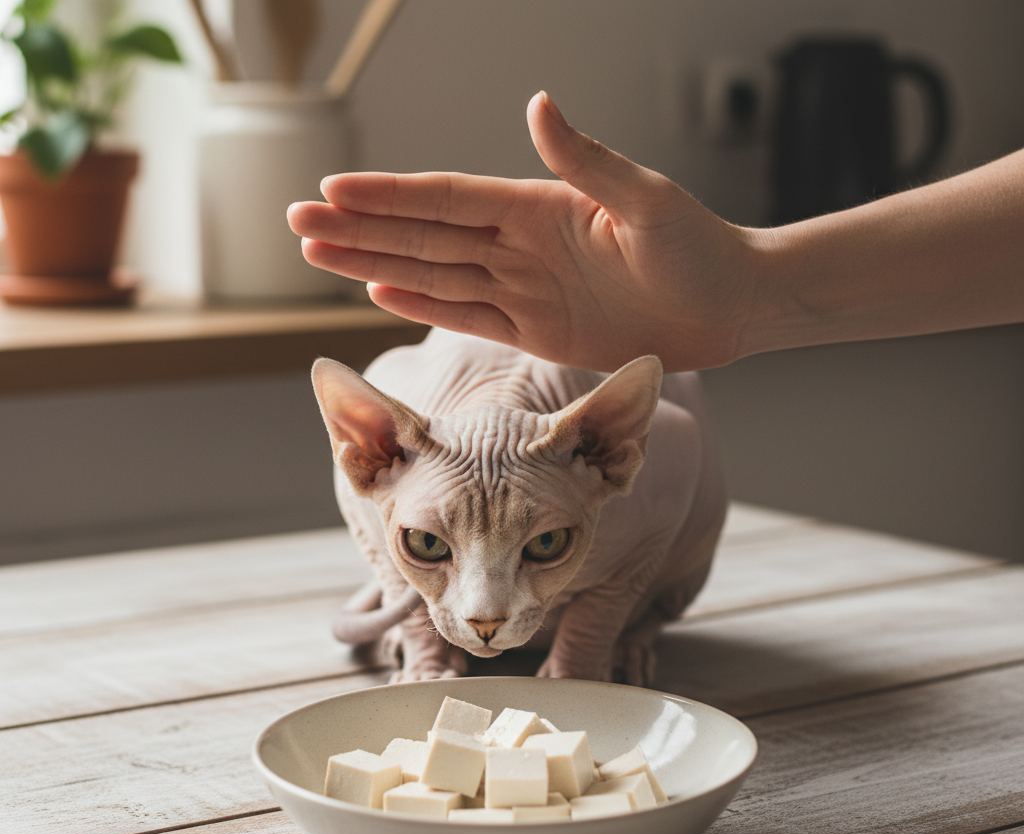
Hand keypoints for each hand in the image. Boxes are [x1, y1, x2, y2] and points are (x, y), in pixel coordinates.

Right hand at [287, 92, 761, 371]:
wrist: (726, 307)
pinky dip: (422, 305)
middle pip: (423, 235)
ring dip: (374, 264)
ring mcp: (523, 288)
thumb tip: (537, 105)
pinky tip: (379, 291)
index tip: (332, 189)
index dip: (389, 195)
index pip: (447, 197)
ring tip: (318, 255)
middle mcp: (519, 244)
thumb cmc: (699, 249)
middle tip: (297, 221)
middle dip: (360, 228)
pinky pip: (467, 316)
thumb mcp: (647, 202)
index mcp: (538, 205)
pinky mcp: (535, 330)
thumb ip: (588, 162)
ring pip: (432, 274)